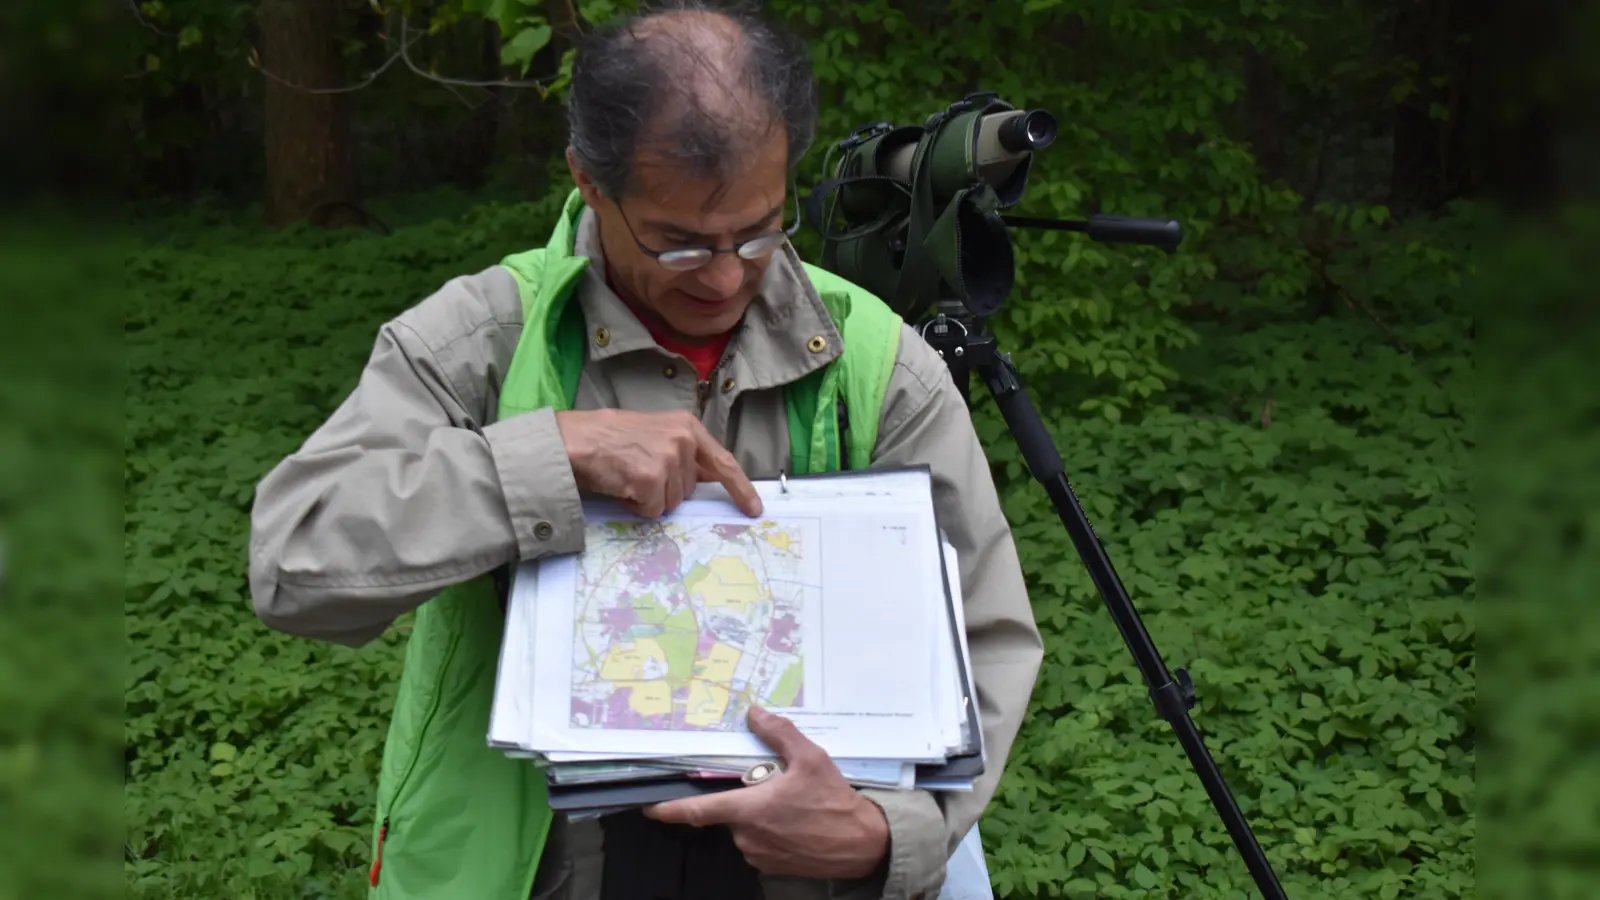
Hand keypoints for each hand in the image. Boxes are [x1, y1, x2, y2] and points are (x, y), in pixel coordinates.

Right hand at [555, 409, 762, 518]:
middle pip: (688, 490)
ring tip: (627, 476)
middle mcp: (683, 440)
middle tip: (637, 472)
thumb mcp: (656, 434)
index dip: (741, 488)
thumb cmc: (610, 438)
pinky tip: (622, 485)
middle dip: (665, 490)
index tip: (754, 508)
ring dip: (649, 498)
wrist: (576, 439)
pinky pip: (653, 510)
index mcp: (687, 427)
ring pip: (671, 503)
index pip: (723, 462)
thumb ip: (683, 453)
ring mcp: (669, 459)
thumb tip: (706, 480)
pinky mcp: (651, 478)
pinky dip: (636, 505)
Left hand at [643, 706, 889, 879]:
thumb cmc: (834, 803)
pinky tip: (795, 820)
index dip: (668, 809)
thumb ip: (779, 733)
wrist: (861, 845)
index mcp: (749, 809)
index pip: (697, 811)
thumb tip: (756, 713)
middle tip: (773, 785)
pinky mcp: (770, 865)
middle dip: (744, 796)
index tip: (649, 806)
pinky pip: (758, 841)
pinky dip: (770, 828)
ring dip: (758, 813)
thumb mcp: (810, 758)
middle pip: (728, 810)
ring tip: (791, 804)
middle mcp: (746, 835)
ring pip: (744, 825)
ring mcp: (757, 853)